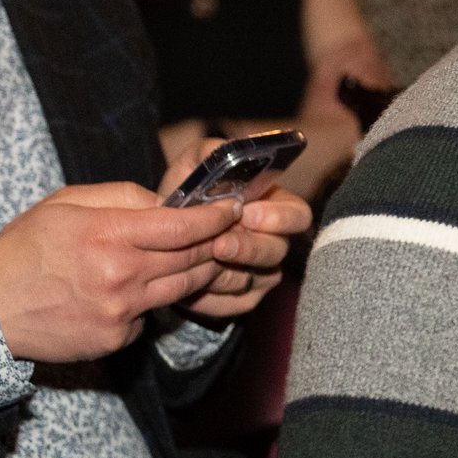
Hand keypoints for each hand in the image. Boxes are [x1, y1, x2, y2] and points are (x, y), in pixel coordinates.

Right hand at [0, 182, 239, 363]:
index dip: (215, 216)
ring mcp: (120, 311)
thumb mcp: (65, 204)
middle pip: (192, 257)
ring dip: (200, 271)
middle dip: (217, 241)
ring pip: (183, 288)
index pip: (183, 226)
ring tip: (203, 256)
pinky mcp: (115, 338)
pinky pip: (152, 316)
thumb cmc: (25, 249)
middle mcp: (120, 275)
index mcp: (108, 234)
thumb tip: (167, 202)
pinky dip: (154, 301)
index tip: (232, 207)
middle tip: (228, 231)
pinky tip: (138, 290)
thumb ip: (121, 197)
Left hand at [157, 140, 307, 320]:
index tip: (247, 212)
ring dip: (227, 272)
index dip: (279, 217)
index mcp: (274, 207)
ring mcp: (261, 273)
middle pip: (279, 251)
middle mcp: (274, 241)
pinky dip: (213, 296)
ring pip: (258, 280)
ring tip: (198, 261)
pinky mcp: (242, 299)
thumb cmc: (185, 197)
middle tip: (220, 243)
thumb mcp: (194, 166)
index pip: (298, 215)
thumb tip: (226, 154)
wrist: (158, 238)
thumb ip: (211, 154)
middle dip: (250, 247)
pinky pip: (236, 304)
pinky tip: (193, 285)